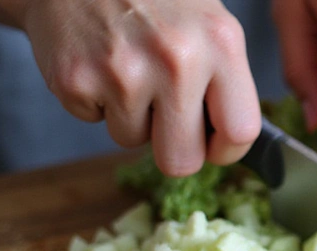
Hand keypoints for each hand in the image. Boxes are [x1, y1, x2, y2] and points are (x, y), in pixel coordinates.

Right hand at [20, 0, 261, 176]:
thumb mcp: (208, 22)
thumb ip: (224, 79)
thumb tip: (230, 139)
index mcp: (220, 44)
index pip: (240, 131)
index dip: (226, 150)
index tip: (213, 146)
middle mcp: (177, 60)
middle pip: (181, 161)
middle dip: (173, 149)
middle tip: (164, 117)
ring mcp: (123, 72)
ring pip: (132, 140)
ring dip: (130, 115)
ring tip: (125, 66)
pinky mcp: (76, 79)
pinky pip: (93, 121)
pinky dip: (95, 99)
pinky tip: (98, 60)